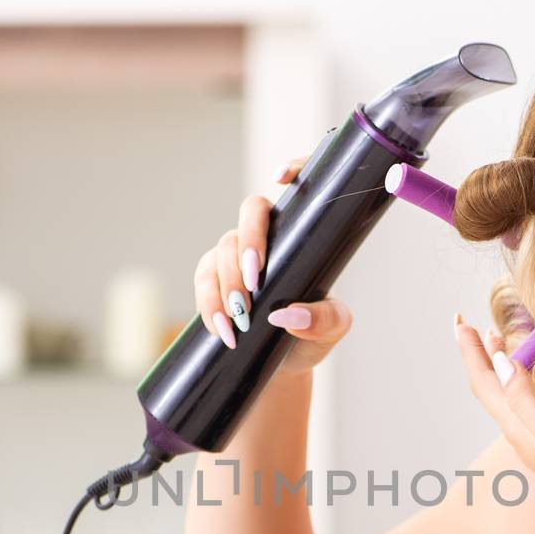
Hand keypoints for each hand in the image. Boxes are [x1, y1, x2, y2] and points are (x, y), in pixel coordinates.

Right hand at [191, 156, 351, 375]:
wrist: (283, 365)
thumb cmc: (312, 335)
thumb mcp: (331, 329)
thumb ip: (323, 320)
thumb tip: (288, 314)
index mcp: (300, 236)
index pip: (299, 191)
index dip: (293, 168)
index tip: (281, 176)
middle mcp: (266, 237)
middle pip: (249, 214)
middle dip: (248, 244)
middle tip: (253, 284)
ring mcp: (234, 255)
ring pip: (222, 249)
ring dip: (226, 284)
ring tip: (240, 322)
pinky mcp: (212, 279)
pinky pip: (203, 281)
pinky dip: (209, 305)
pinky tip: (222, 329)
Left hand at [453, 315, 534, 507]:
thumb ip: (525, 399)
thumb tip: (498, 362)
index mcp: (516, 424)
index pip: (483, 381)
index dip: (470, 351)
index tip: (459, 322)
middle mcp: (522, 428)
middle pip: (492, 386)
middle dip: (482, 355)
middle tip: (477, 328)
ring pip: (511, 392)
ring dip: (502, 365)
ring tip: (502, 341)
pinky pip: (532, 399)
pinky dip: (528, 376)